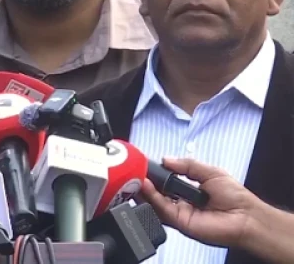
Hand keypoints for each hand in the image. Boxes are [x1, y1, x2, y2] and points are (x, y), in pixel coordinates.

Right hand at [140, 157, 262, 248]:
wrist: (246, 216)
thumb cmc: (234, 196)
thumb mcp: (210, 172)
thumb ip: (187, 165)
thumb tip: (166, 159)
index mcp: (187, 190)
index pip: (164, 181)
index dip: (154, 172)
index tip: (143, 163)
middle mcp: (180, 202)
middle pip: (156, 192)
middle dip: (144, 180)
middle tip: (135, 169)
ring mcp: (178, 213)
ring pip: (154, 201)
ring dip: (144, 189)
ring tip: (137, 176)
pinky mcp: (179, 222)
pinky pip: (161, 209)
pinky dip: (151, 198)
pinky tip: (146, 186)